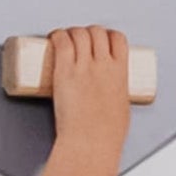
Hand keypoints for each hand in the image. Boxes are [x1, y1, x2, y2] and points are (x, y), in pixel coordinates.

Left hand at [45, 25, 131, 168]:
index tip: (102, 39)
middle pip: (96, 32)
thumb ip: (116, 95)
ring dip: (72, 32)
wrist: (91, 143)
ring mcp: (84, 67)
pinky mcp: (64, 72)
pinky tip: (53, 38)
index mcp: (120, 73)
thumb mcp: (121, 108)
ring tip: (65, 39)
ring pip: (79, 33)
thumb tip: (108, 96)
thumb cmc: (107, 135)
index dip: (108, 34)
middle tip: (79, 40)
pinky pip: (62, 42)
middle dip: (88, 32)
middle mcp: (103, 65)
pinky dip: (57, 35)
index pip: (118, 39)